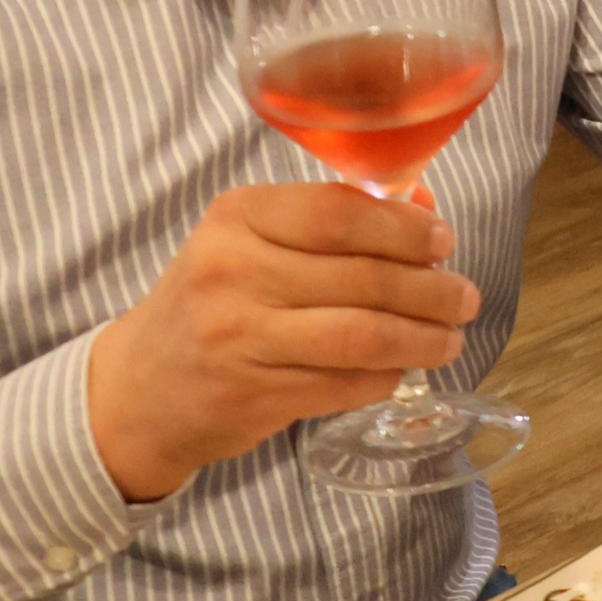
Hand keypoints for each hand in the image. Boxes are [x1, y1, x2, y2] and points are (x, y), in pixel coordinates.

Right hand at [84, 183, 487, 502]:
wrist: (137, 390)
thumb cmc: (213, 301)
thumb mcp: (253, 242)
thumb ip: (334, 220)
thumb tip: (425, 206)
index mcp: (237, 218)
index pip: (338, 213)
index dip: (404, 228)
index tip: (444, 241)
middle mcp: (233, 272)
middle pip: (364, 277)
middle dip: (432, 289)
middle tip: (464, 297)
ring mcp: (241, 338)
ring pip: (362, 335)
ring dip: (422, 338)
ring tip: (450, 337)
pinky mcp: (254, 394)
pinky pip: (346, 383)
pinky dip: (386, 376)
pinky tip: (402, 369)